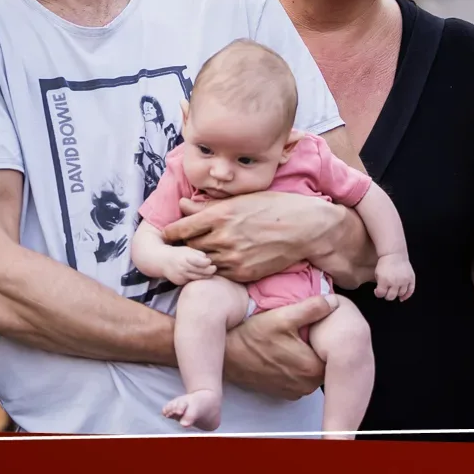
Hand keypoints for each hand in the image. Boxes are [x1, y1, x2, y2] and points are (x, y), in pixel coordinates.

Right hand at [160, 246, 214, 285]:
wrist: (162, 261)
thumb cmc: (178, 254)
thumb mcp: (187, 249)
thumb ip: (198, 254)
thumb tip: (208, 260)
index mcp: (184, 257)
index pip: (198, 261)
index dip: (206, 262)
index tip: (210, 261)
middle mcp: (182, 268)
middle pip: (199, 271)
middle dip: (209, 271)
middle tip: (214, 268)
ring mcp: (180, 276)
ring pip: (197, 278)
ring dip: (205, 276)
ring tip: (210, 273)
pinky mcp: (180, 282)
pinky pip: (191, 281)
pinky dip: (197, 279)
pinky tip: (200, 276)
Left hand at [162, 193, 338, 282]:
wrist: (304, 228)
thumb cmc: (273, 207)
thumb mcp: (240, 199)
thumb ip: (207, 205)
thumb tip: (181, 204)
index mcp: (219, 215)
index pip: (179, 229)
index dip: (171, 233)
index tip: (170, 234)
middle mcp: (223, 237)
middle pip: (189, 248)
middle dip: (186, 245)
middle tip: (186, 243)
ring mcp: (233, 258)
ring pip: (203, 262)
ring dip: (201, 258)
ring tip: (205, 252)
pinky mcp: (244, 274)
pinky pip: (219, 274)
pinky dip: (217, 268)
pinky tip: (223, 261)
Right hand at [223, 295, 335, 400]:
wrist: (226, 355)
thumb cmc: (253, 336)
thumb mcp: (283, 316)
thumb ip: (313, 308)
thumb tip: (334, 302)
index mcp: (312, 368)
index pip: (334, 354)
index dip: (329, 339)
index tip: (321, 328)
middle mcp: (306, 385)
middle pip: (324, 364)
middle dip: (319, 349)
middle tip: (310, 332)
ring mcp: (294, 392)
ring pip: (312, 372)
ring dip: (308, 359)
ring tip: (298, 342)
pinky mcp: (283, 393)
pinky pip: (299, 379)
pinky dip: (297, 368)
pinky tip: (287, 354)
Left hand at [374, 254, 414, 300]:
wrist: (394, 254)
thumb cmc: (384, 263)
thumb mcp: (377, 274)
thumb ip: (379, 284)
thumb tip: (381, 293)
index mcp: (384, 280)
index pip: (381, 294)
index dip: (378, 294)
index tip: (378, 291)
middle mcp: (395, 282)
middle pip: (391, 296)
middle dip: (387, 295)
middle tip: (386, 292)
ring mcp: (404, 280)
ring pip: (400, 294)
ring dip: (396, 294)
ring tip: (394, 291)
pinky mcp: (410, 278)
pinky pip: (410, 290)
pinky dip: (407, 295)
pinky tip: (403, 297)